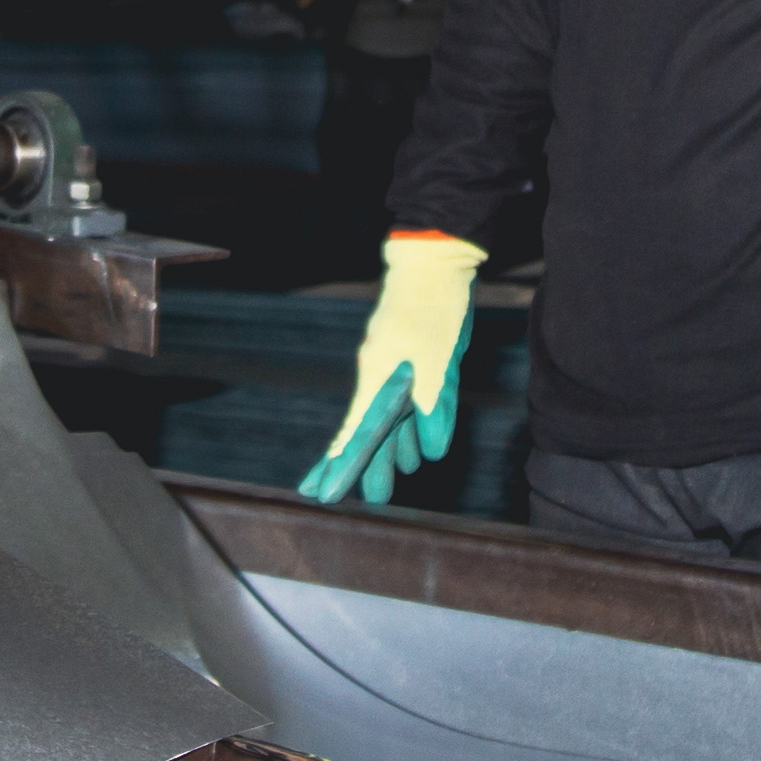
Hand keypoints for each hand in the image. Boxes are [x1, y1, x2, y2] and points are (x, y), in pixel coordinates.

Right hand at [299, 230, 482, 505]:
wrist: (433, 262)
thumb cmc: (432, 309)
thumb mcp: (438, 361)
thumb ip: (434, 407)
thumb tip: (431, 452)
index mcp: (378, 377)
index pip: (356, 431)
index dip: (343, 463)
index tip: (322, 490)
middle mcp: (381, 375)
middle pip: (372, 430)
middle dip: (371, 465)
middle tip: (372, 498)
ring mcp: (396, 366)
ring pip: (393, 417)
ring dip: (396, 447)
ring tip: (398, 476)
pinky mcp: (414, 358)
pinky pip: (410, 400)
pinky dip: (413, 424)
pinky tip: (419, 446)